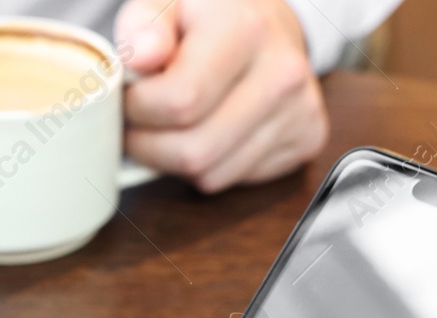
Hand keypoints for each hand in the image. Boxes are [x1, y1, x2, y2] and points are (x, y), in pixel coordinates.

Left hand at [115, 0, 327, 192]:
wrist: (269, 24)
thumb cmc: (207, 18)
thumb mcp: (166, 5)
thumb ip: (144, 24)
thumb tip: (141, 56)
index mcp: (246, 30)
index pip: (179, 102)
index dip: (138, 110)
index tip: (128, 99)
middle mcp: (283, 72)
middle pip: (193, 151)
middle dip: (149, 145)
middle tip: (139, 124)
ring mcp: (300, 110)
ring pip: (211, 174)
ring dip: (175, 161)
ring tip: (173, 126)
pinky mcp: (307, 138)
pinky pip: (234, 180)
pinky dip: (208, 167)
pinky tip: (208, 132)